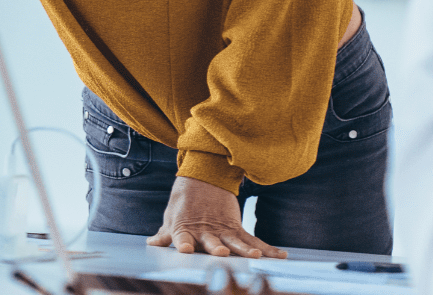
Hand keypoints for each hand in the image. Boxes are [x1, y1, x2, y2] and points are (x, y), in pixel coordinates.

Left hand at [148, 176, 285, 258]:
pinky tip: (280, 255)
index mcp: (186, 229)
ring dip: (245, 250)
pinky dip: (267, 249)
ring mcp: (222, 229)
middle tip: (222, 252)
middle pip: (210, 241)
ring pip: (235, 242)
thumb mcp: (172, 216)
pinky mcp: (236, 226)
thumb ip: (165, 234)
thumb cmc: (184, 201)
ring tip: (255, 256)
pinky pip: (253, 240)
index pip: (182, 238)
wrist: (203, 176)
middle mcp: (205, 230)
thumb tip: (152, 244)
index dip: (183, 243)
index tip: (184, 249)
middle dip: (216, 247)